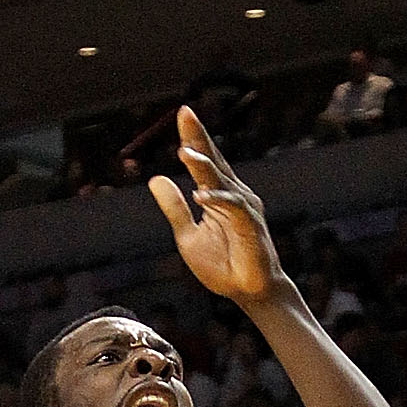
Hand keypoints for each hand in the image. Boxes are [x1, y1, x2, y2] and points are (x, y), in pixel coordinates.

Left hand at [149, 106, 285, 303]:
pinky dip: (217, 200)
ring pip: (222, 180)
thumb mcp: (188, 236)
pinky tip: (200, 195)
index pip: (204, 161)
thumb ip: (174, 208)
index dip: (194, 138)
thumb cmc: (223, 266)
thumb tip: (155, 178)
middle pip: (214, 161)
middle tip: (186, 113)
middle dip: (199, 138)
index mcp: (219, 195)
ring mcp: (244, 208)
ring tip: (185, 153)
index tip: (183, 113)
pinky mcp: (251, 225)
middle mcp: (234, 194)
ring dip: (204, 167)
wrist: (249, 293)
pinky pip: (233, 206)